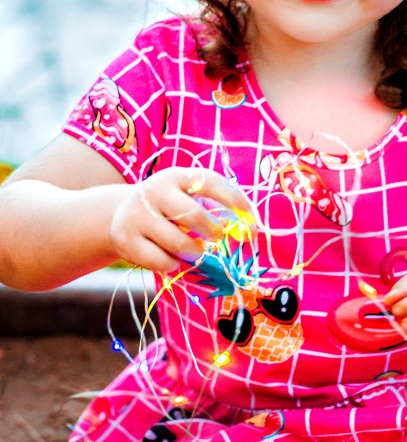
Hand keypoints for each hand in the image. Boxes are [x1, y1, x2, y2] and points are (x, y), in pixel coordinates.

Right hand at [109, 167, 255, 273]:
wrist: (119, 213)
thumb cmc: (168, 208)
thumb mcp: (187, 197)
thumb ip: (215, 208)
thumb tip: (250, 231)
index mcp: (176, 176)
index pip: (210, 183)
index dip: (234, 201)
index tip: (251, 220)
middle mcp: (155, 191)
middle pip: (193, 215)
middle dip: (213, 231)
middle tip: (218, 238)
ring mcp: (137, 215)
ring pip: (178, 243)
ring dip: (194, 253)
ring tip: (194, 251)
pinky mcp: (125, 239)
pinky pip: (161, 261)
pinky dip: (173, 265)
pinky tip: (171, 258)